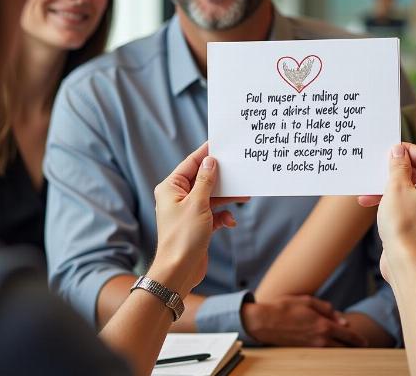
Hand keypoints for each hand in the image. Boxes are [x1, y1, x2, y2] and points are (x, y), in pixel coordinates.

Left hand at [151, 142, 246, 293]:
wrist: (179, 271)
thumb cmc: (183, 237)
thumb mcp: (198, 203)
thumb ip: (205, 180)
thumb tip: (210, 161)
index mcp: (171, 188)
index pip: (191, 163)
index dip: (206, 153)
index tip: (221, 144)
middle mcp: (177, 197)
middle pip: (203, 179)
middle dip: (221, 177)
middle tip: (238, 168)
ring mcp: (188, 211)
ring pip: (211, 196)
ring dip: (227, 197)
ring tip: (244, 195)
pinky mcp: (197, 224)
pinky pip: (214, 212)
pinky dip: (223, 215)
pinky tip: (231, 221)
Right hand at [241, 295, 367, 346]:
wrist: (264, 321)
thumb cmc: (285, 307)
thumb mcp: (308, 301)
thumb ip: (327, 309)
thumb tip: (342, 321)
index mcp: (323, 325)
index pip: (347, 336)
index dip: (358, 339)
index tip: (365, 342)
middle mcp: (319, 339)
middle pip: (343, 348)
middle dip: (353, 348)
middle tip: (361, 348)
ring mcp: (311, 347)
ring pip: (333, 353)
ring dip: (342, 351)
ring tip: (348, 350)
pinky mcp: (303, 351)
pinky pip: (322, 353)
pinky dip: (330, 351)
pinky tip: (331, 348)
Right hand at [363, 143, 415, 284]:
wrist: (408, 263)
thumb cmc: (404, 224)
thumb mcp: (395, 187)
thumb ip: (397, 165)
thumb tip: (398, 150)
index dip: (404, 150)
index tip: (387, 149)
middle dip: (392, 171)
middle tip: (376, 168)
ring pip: (410, 188)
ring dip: (388, 187)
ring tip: (367, 190)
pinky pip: (409, 203)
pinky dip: (392, 200)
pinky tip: (371, 203)